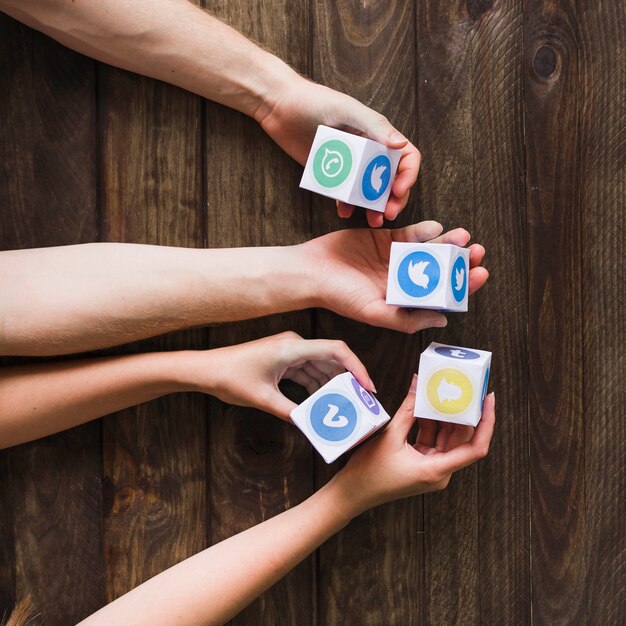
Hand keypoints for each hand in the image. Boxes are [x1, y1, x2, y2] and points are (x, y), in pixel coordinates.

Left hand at [184, 331, 372, 420]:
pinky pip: (308, 371)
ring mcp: (289, 350)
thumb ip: (291, 413)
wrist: (206, 369)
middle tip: (360, 402)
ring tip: (344, 406)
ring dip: (332, 385)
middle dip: (348, 380)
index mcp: (292, 347)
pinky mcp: (284, 359)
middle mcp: (294, 344)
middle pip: (332, 359)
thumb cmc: (230, 378)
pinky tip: (322, 403)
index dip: (357, 367)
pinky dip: (317, 386)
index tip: (367, 388)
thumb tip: (314, 426)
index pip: (336, 351)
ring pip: (321, 367)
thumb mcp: (264, 399)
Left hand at [257, 77, 419, 226]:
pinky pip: (345, 194)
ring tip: (373, 221)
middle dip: (394, 199)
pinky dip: (348, 205)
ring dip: (375, 207)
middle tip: (388, 213)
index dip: (408, 175)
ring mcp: (351, 165)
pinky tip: (344, 212)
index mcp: (378, 134)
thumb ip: (375, 127)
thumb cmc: (314, 101)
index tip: (397, 191)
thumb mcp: (346, 110)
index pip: (406, 157)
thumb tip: (400, 145)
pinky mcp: (333, 175)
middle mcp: (369, 151)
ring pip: (371, 191)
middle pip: (392, 179)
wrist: (280, 107)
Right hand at [300, 220, 488, 332]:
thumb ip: (407, 320)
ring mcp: (396, 258)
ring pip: (430, 249)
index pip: (442, 294)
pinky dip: (425, 230)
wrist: (312, 271)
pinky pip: (411, 233)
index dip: (463, 285)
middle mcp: (404, 280)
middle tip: (477, 251)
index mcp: (405, 300)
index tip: (480, 274)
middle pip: (441, 270)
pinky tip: (436, 227)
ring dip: (448, 242)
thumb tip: (444, 320)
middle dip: (461, 261)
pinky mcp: (385, 238)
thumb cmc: (340, 297)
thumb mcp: (374, 313)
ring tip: (463, 236)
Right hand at [332, 376, 495, 515]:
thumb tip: (418, 383)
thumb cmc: (368, 473)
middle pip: (462, 439)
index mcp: (436, 470)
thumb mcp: (389, 436)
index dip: (486, 423)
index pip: (475, 447)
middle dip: (464, 413)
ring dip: (445, 416)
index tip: (487, 401)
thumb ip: (407, 409)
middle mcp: (439, 472)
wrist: (352, 493)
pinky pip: (433, 441)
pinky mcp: (422, 464)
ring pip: (447, 438)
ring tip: (443, 392)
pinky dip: (431, 423)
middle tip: (464, 388)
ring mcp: (431, 469)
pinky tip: (425, 406)